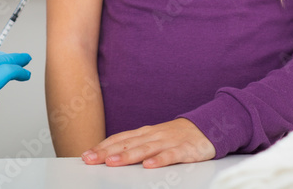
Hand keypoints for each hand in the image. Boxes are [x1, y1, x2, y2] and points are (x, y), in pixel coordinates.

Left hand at [82, 118, 215, 167]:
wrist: (206, 127)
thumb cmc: (175, 136)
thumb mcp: (154, 139)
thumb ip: (136, 146)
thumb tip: (112, 155)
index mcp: (144, 133)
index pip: (119, 139)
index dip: (102, 146)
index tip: (86, 155)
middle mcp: (153, 135)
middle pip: (127, 144)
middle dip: (107, 152)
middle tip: (91, 159)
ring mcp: (168, 141)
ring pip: (145, 149)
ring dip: (127, 156)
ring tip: (112, 163)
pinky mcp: (184, 149)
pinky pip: (170, 156)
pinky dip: (159, 160)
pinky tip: (149, 166)